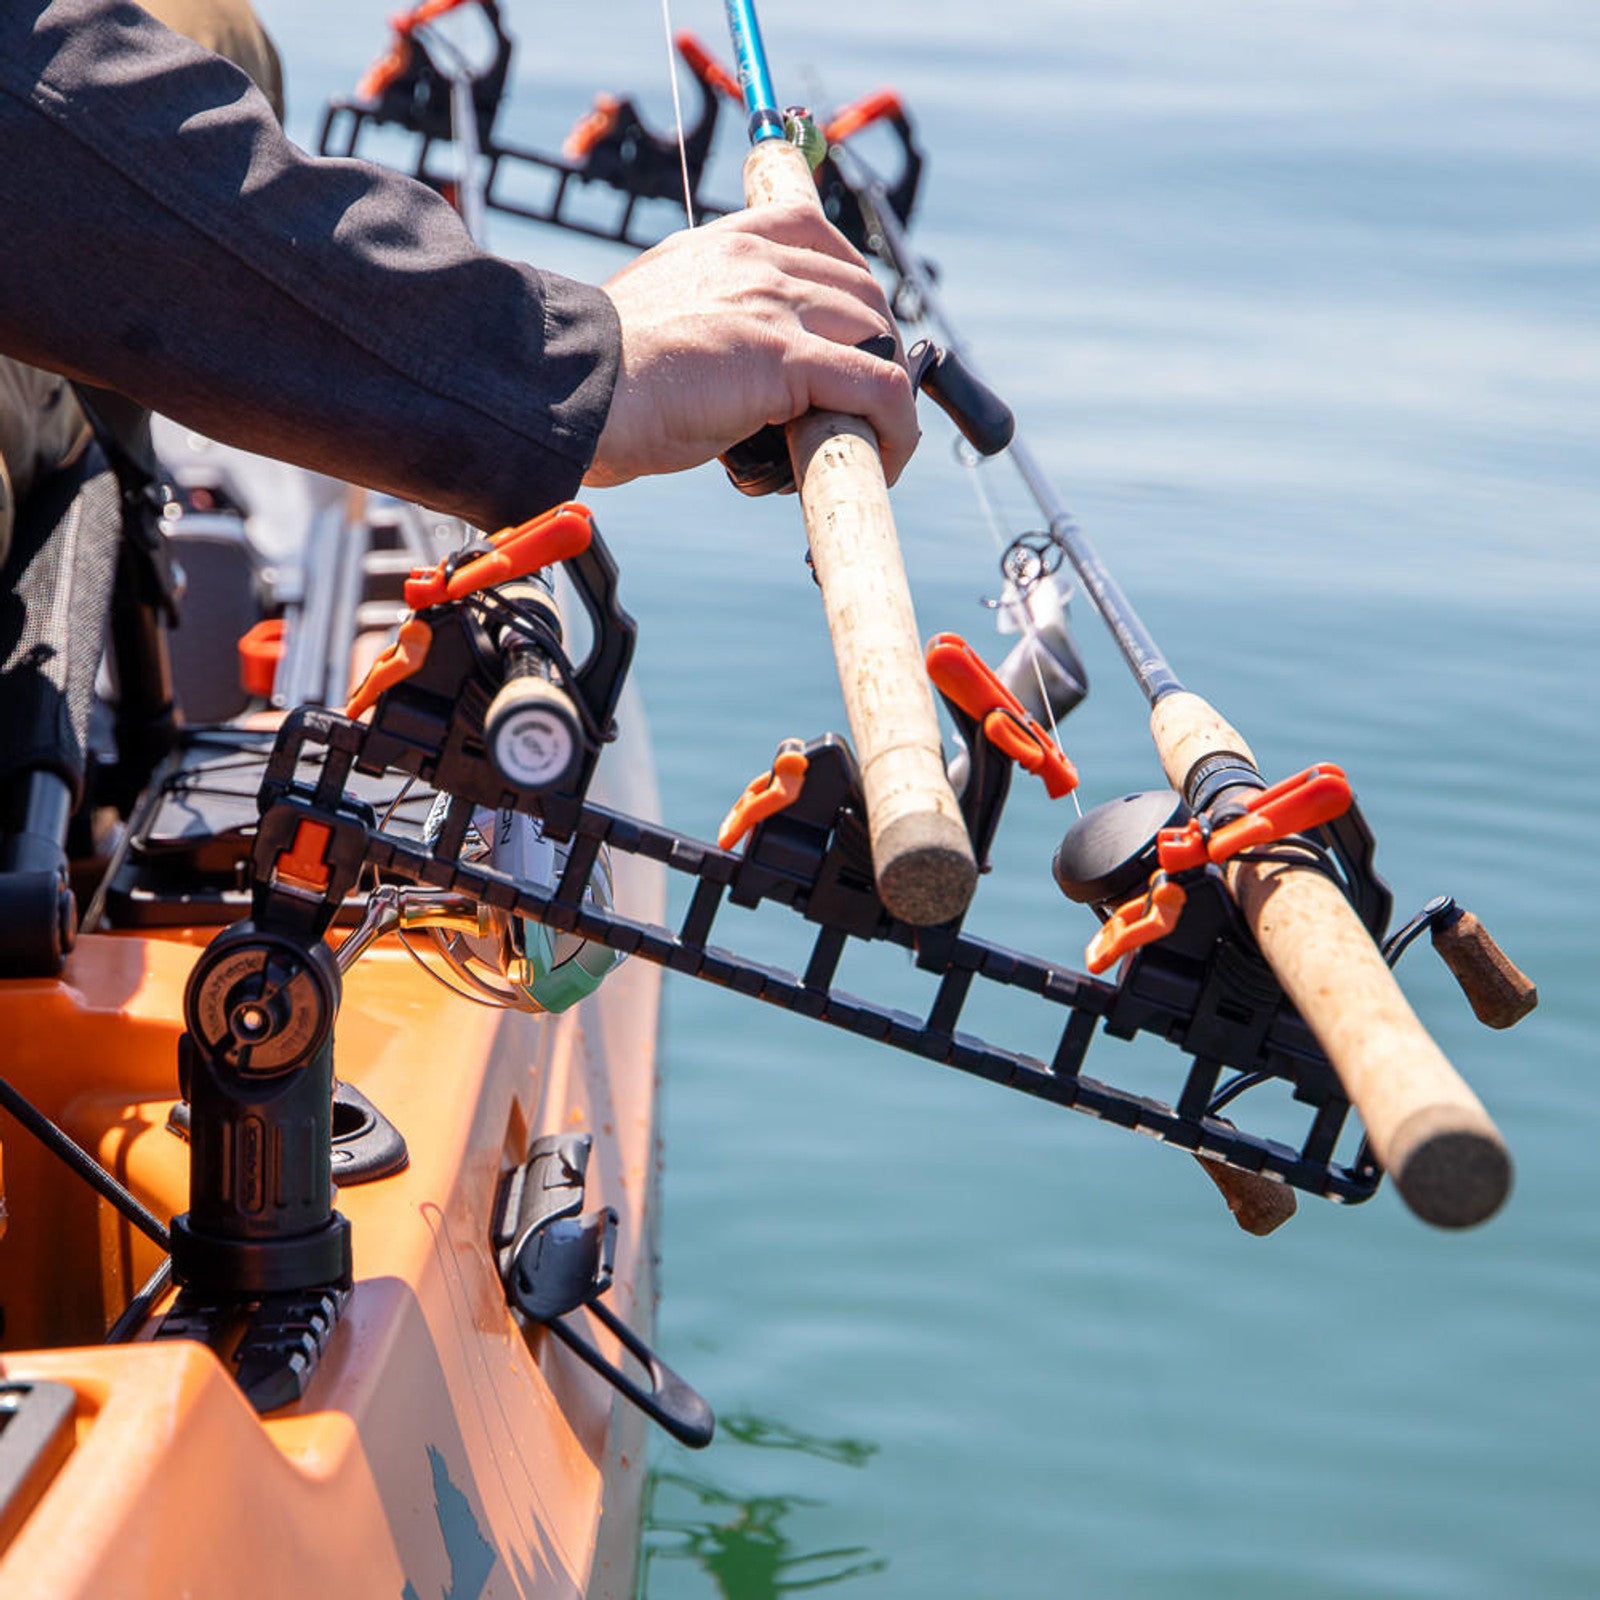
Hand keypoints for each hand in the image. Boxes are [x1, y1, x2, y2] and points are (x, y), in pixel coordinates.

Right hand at [584, 203, 918, 488]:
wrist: (569, 392)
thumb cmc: (595, 377)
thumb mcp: (652, 324)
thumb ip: (697, 325)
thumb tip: (717, 372)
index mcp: (720, 245)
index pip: (811, 231)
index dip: (850, 279)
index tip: (853, 327)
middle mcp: (754, 262)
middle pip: (860, 289)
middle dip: (878, 345)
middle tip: (868, 402)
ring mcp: (774, 305)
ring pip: (876, 335)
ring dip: (888, 391)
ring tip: (874, 439)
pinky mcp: (786, 360)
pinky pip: (877, 387)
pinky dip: (896, 427)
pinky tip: (886, 459)